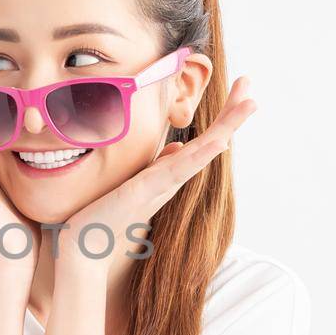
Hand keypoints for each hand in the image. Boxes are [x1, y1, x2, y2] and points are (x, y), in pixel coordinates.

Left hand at [60, 76, 257, 276]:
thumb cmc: (105, 217)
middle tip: (250, 85)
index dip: (220, 118)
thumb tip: (178, 147)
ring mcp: (162, 186)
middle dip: (230, 114)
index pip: (201, 140)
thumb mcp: (134, 182)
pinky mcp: (146, 193)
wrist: (84, 250)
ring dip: (227, 126)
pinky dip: (201, 155)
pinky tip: (220, 141)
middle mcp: (171, 180)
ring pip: (202, 151)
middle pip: (210, 142)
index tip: (238, 91)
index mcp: (168, 175)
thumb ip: (157, 166)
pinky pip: (178, 170)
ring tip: (250, 103)